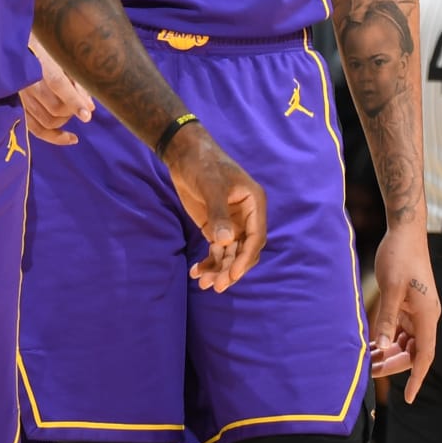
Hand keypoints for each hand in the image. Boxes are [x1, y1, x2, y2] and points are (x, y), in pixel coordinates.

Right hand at [21, 32, 93, 145]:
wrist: (15, 50)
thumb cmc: (45, 51)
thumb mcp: (61, 58)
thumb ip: (77, 81)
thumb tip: (90, 107)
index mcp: (40, 65)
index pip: (58, 84)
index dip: (73, 101)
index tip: (87, 115)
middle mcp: (28, 84)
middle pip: (54, 108)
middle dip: (72, 110)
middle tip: (81, 104)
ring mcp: (21, 99)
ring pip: (47, 121)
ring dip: (65, 121)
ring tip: (71, 110)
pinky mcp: (19, 109)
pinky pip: (37, 130)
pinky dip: (55, 137)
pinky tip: (71, 138)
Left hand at [162, 123, 266, 292]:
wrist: (185, 156)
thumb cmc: (204, 164)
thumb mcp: (212, 187)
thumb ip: (219, 214)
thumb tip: (225, 242)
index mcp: (254, 204)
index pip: (256, 238)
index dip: (245, 259)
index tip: (232, 275)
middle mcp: (246, 217)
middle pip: (244, 250)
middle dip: (231, 269)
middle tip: (217, 286)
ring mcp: (231, 224)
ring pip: (230, 254)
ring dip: (219, 270)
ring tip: (203, 284)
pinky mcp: (216, 227)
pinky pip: (216, 250)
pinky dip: (208, 262)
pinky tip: (196, 272)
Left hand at [368, 226, 439, 402]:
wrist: (405, 232)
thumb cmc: (399, 256)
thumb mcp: (390, 288)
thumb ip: (386, 318)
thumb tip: (380, 346)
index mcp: (427, 315)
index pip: (424, 356)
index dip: (417, 379)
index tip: (408, 397)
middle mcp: (426, 316)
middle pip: (413, 352)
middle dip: (393, 364)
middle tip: (369, 370)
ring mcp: (418, 311)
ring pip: (406, 342)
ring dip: (389, 352)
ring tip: (367, 359)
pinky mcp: (410, 304)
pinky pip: (401, 329)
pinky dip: (388, 338)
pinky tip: (372, 343)